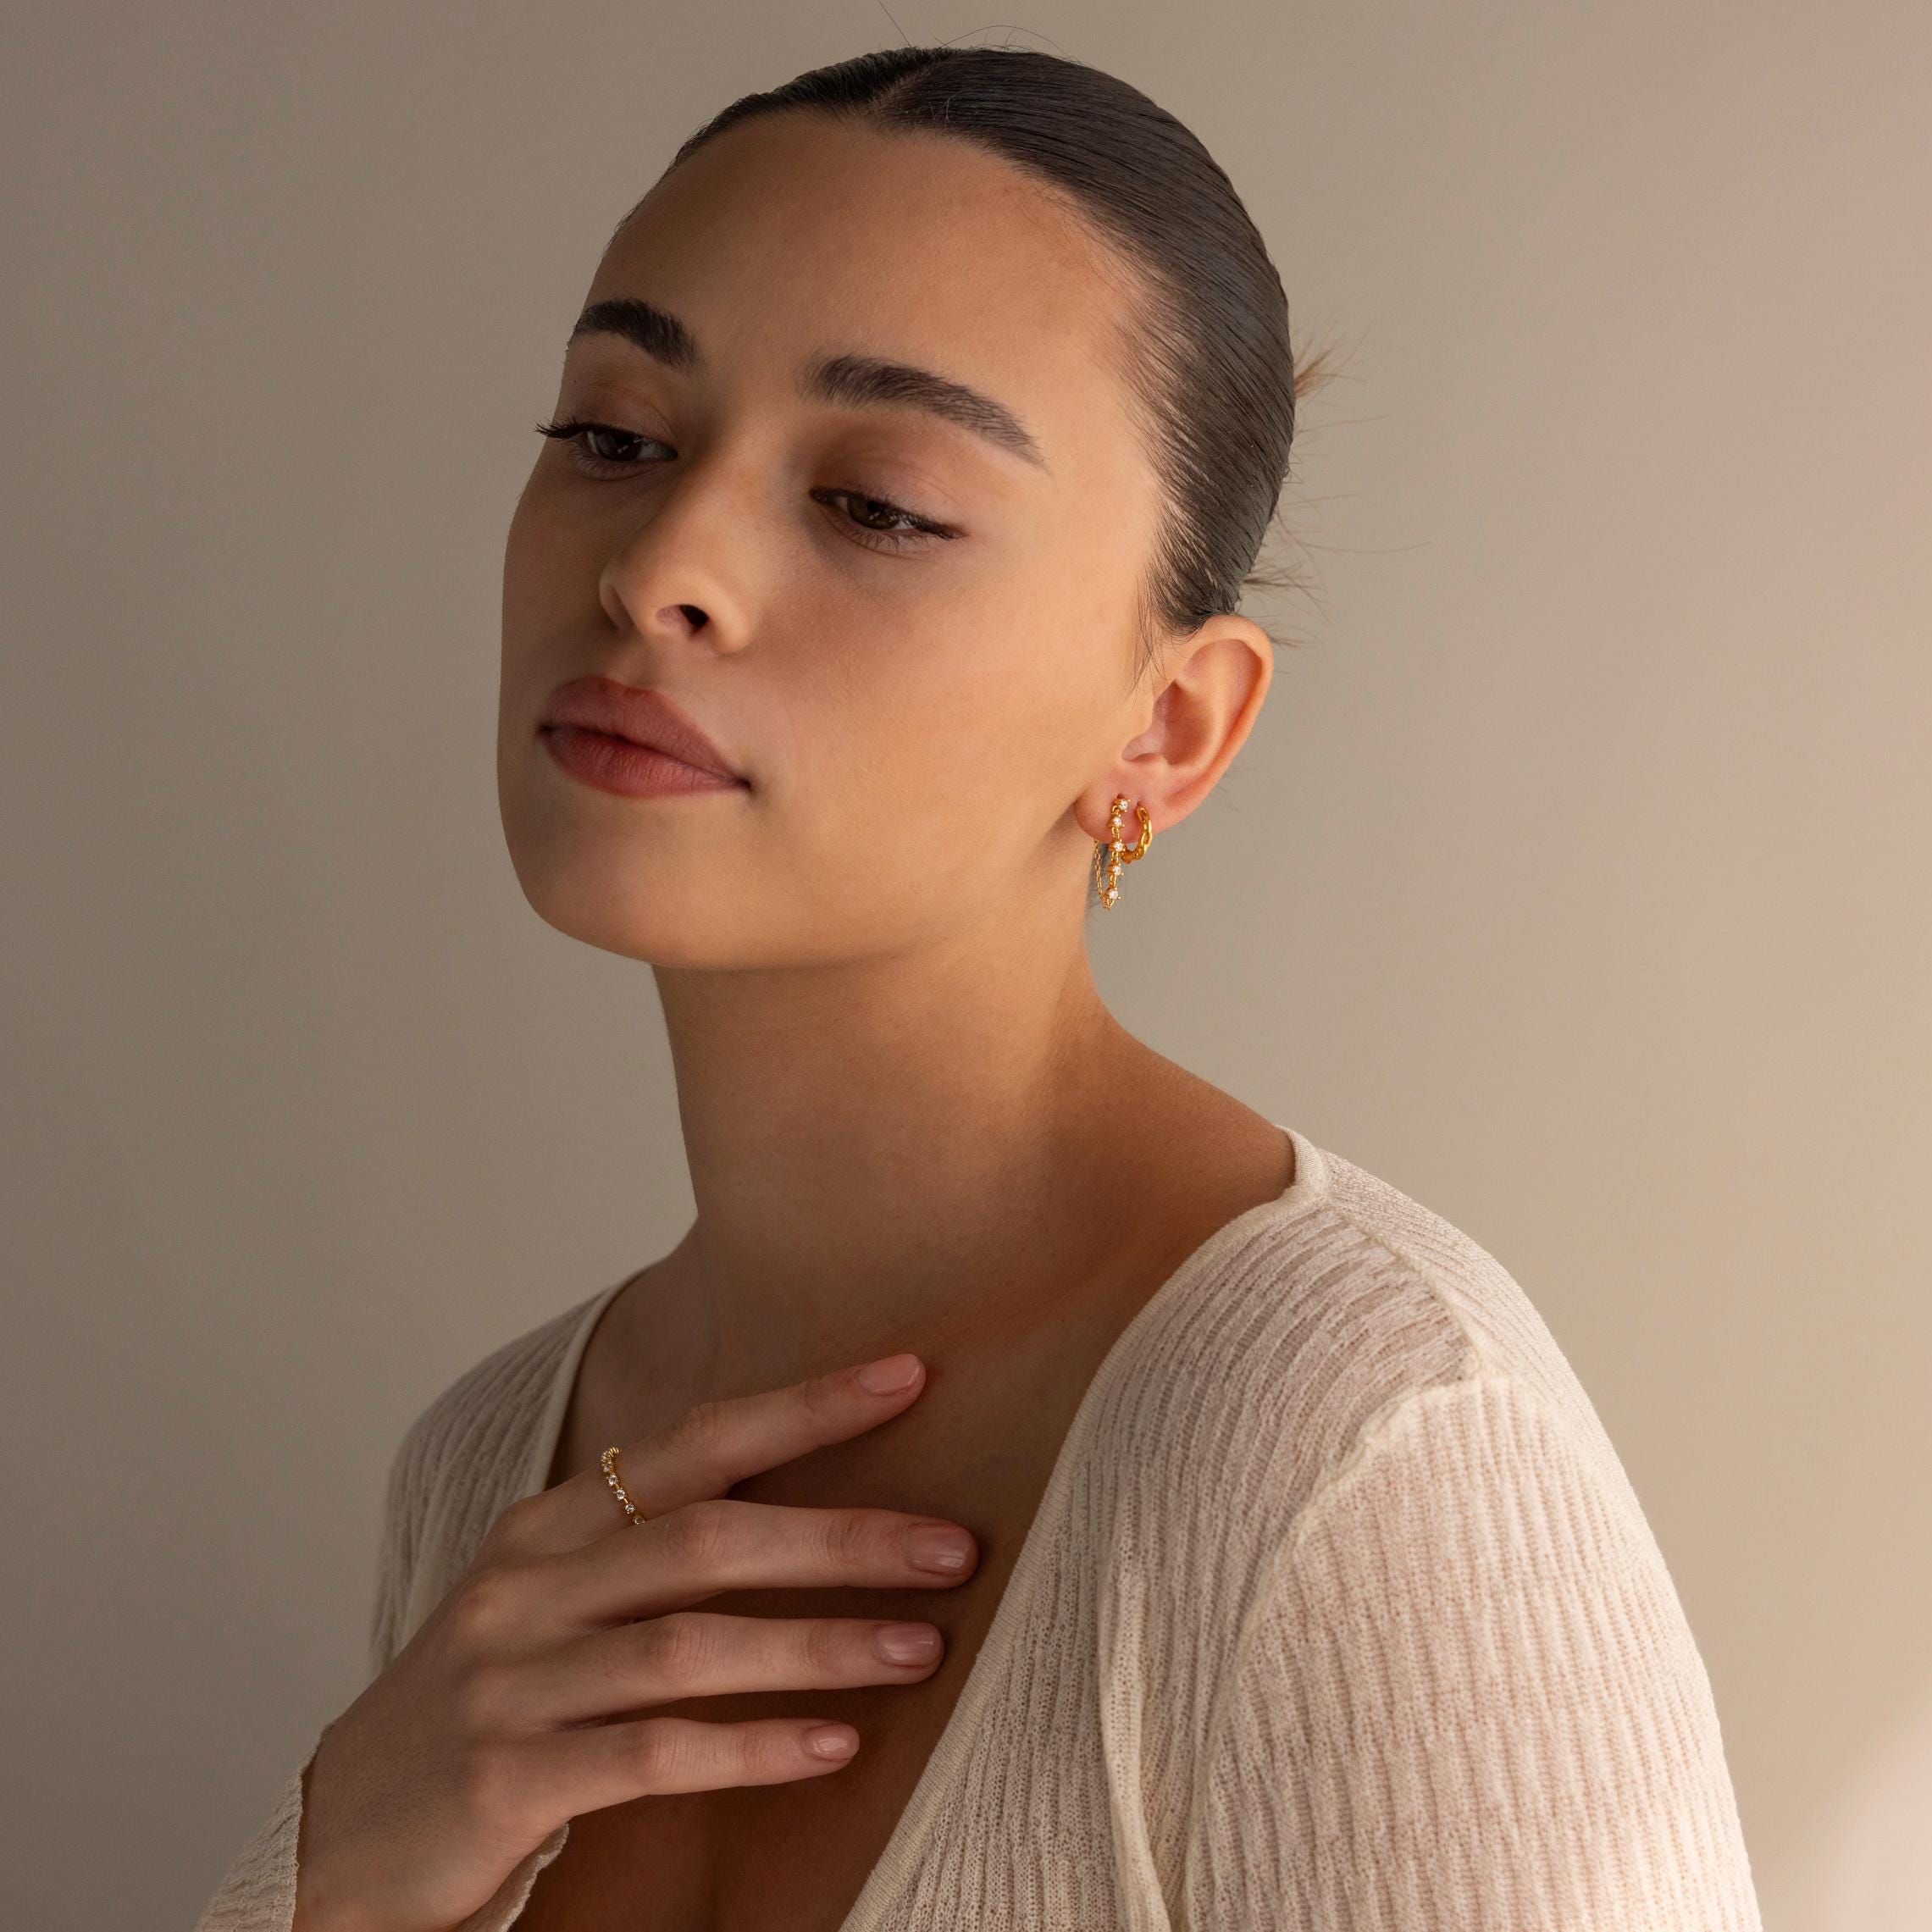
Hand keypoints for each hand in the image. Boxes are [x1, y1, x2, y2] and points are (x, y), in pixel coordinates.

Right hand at [291, 1352, 974, 1931]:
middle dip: (842, 1537)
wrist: (340, 1840)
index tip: (908, 1376)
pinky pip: (653, 1753)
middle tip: (956, 1547)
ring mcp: (512, 1679)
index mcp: (549, 1526)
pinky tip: (834, 1746)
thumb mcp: (552, 1604)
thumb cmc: (485, 1707)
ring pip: (690, 1644)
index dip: (804, 1408)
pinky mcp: (507, 1777)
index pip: (695, 1442)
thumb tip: (805, 1508)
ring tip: (922, 1649)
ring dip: (818, 1646)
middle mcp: (528, 1585)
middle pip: (706, 1536)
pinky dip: (752, 1747)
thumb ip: (648, 1551)